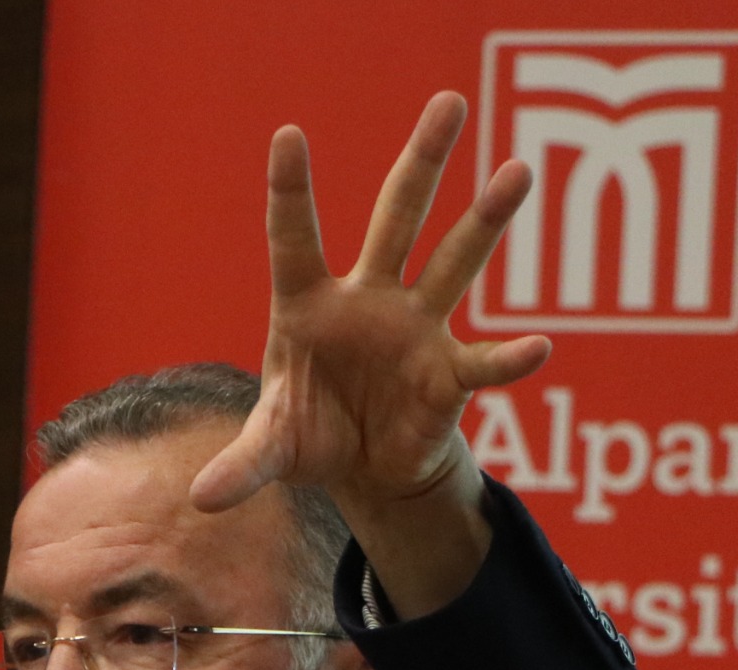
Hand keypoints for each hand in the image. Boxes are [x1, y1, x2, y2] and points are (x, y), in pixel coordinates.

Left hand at [190, 92, 549, 615]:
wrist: (362, 467)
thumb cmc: (310, 433)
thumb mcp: (271, 447)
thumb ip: (242, 465)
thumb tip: (200, 500)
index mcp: (308, 304)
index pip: (295, 238)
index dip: (291, 191)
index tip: (288, 134)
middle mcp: (368, 299)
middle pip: (398, 218)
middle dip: (424, 162)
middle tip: (449, 103)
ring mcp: (415, 328)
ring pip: (454, 262)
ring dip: (485, 221)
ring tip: (518, 173)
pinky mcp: (448, 373)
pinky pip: (482, 363)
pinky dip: (509, 359)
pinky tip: (537, 348)